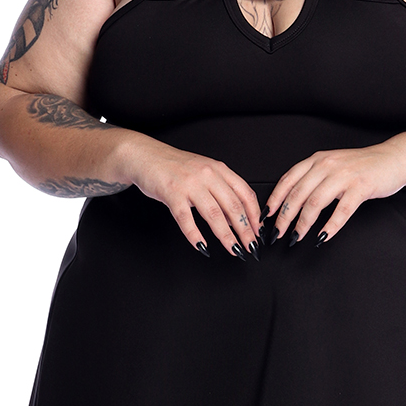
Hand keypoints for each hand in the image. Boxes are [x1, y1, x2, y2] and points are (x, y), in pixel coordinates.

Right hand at [126, 138, 261, 258]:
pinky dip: (195, 235)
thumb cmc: (175, 167)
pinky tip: (202, 246)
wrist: (146, 156)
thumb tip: (235, 219)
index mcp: (219, 169)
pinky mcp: (172, 193)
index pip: (245, 193)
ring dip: (226, 236)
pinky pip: (186, 219)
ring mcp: (190, 184)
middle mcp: (208, 175)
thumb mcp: (204, 174)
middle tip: (251, 247)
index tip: (259, 231)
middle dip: (245, 230)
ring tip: (234, 250)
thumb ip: (221, 192)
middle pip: (233, 206)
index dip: (255, 215)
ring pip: (214, 214)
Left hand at [263, 139, 405, 245]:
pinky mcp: (361, 187)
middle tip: (277, 233)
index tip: (266, 216)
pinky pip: (342, 210)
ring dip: (303, 223)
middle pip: (298, 194)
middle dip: (284, 216)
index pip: (288, 180)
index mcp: (317, 160)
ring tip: (296, 237)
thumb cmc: (362, 166)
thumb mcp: (333, 165)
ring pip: (315, 203)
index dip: (275, 199)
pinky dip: (330, 226)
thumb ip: (314, 177)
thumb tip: (291, 200)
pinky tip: (323, 237)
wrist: (393, 158)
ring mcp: (344, 175)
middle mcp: (327, 165)